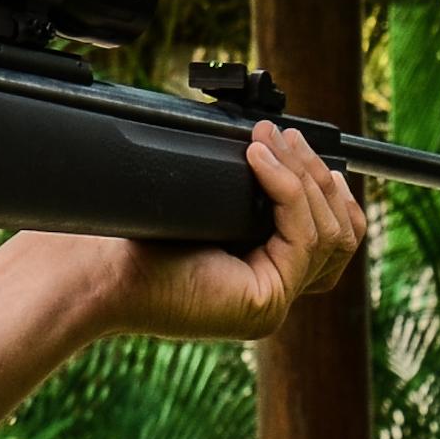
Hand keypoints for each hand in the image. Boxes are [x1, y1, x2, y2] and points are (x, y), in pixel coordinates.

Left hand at [94, 122, 368, 343]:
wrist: (97, 269)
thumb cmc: (136, 236)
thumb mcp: (208, 204)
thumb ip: (247, 189)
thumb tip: (277, 142)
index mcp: (265, 274)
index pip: (332, 236)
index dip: (327, 189)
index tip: (298, 144)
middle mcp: (276, 294)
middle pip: (342, 234)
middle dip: (318, 176)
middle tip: (283, 135)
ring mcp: (275, 303)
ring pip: (332, 235)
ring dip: (306, 177)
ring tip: (270, 140)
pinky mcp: (265, 302)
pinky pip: (304, 237)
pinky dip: (288, 190)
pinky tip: (260, 160)